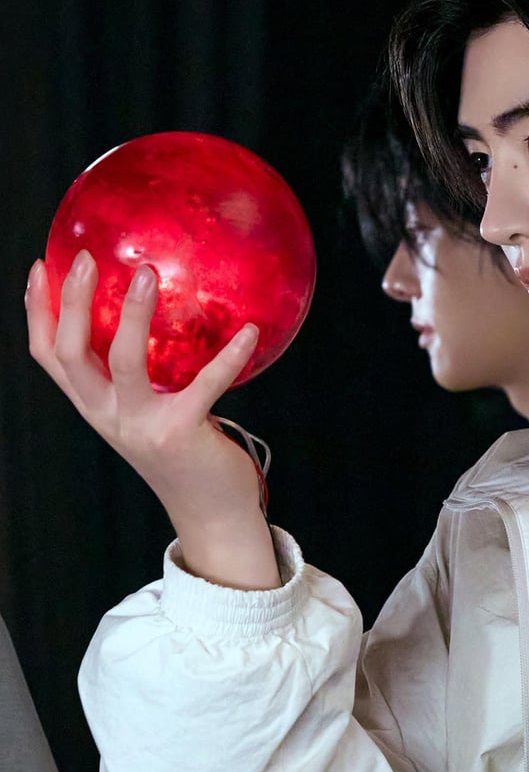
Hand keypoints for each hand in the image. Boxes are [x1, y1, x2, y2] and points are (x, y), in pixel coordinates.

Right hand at [27, 252, 280, 587]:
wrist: (210, 512)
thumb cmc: (184, 452)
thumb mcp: (145, 412)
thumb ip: (137, 376)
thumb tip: (150, 313)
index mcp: (95, 406)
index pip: (48, 356)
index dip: (37, 311)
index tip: (40, 267)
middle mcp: (108, 416)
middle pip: (71, 354)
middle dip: (73, 302)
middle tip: (88, 259)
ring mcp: (140, 427)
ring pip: (123, 362)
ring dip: (134, 315)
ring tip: (147, 275)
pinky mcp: (180, 434)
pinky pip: (205, 385)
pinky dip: (229, 356)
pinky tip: (248, 331)